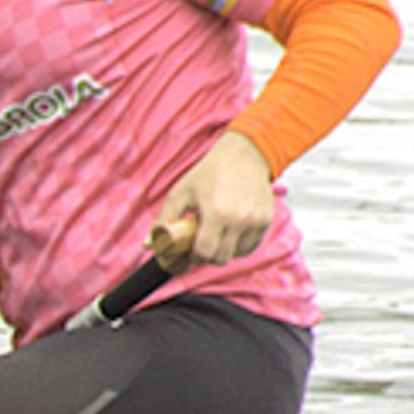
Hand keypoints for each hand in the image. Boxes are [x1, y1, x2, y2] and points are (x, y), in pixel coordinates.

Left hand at [147, 131, 275, 272]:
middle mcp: (239, 220)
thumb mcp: (181, 192)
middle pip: (221, 258)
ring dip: (225, 250)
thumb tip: (148, 245)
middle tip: (203, 242)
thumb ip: (164, 220)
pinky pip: (251, 246)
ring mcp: (255, 221)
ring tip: (217, 233)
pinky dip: (240, 245)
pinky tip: (231, 231)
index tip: (190, 250)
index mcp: (216, 213)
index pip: (205, 253)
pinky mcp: (266, 220)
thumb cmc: (209, 173)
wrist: (244, 156)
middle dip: (208, 255)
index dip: (194, 256)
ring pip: (237, 254)